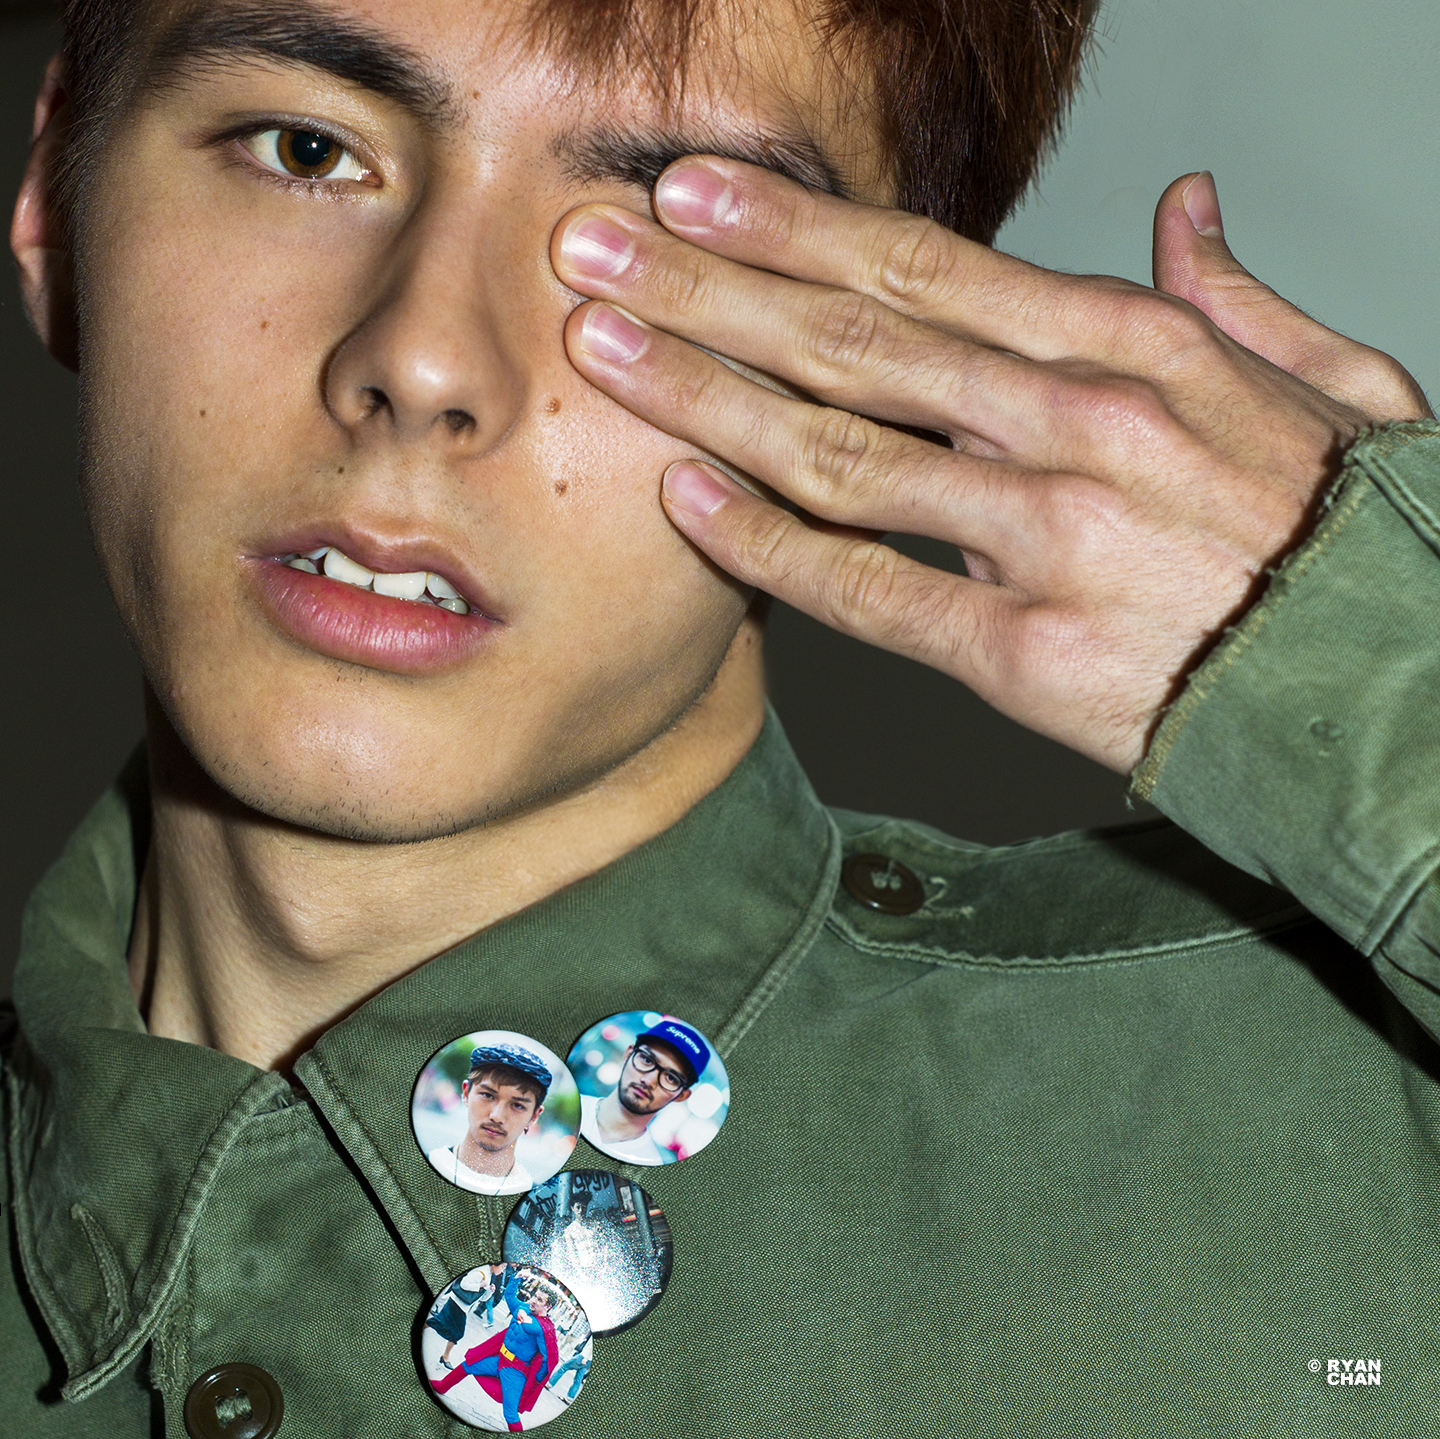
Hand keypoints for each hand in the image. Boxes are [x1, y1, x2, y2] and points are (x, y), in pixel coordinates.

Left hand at [551, 166, 1429, 771]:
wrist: (1393, 695)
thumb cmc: (1351, 543)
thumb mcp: (1331, 385)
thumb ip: (1238, 296)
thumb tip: (1188, 209)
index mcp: (1137, 346)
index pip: (925, 265)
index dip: (793, 227)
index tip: (698, 193)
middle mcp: (1077, 423)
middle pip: (852, 340)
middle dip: (708, 288)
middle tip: (597, 253)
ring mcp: (1046, 538)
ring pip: (838, 452)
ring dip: (705, 395)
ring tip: (603, 356)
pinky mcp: (1023, 653)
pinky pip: (864, 592)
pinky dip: (767, 547)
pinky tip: (689, 503)